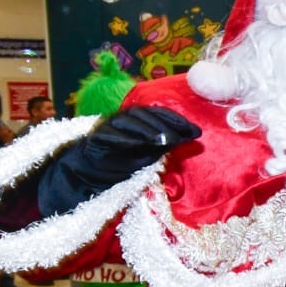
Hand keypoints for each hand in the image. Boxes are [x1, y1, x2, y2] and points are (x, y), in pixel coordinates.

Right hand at [38, 106, 201, 216]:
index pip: (160, 114)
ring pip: (130, 123)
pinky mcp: (96, 138)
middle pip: (147, 116)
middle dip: (166, 125)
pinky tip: (138, 144)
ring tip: (165, 140)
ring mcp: (110, 127)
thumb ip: (168, 142)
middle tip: (184, 135)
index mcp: (139, 120)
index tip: (196, 130)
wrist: (89, 172)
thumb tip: (195, 135)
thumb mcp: (151, 152)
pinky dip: (124, 139)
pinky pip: (111, 136)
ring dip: (149, 130)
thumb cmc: (123, 160)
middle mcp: (125, 119)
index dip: (177, 120)